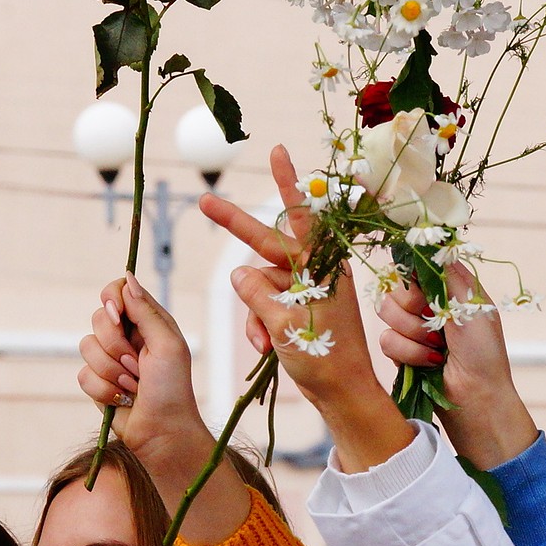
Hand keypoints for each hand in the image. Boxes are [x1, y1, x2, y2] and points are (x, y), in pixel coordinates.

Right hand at [78, 273, 249, 539]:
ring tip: (134, 385)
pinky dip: (102, 389)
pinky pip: (82, 374)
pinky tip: (121, 398)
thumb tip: (127, 276)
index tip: (118, 314)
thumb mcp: (167, 344)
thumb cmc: (172, 388)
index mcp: (149, 322)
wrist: (162, 432)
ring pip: (86, 347)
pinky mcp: (97, 382)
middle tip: (139, 364)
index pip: (117, 292)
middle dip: (116, 345)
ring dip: (112, 371)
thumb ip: (146, 310)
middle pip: (98, 318)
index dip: (112, 300)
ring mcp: (111, 359)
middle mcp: (129, 336)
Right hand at [201, 144, 413, 471]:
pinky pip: (265, 307)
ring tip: (266, 341)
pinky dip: (259, 325)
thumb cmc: (323, 357)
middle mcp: (315, 272)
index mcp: (322, 266)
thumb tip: (240, 273)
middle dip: (236, 228)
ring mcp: (306, 291)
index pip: (300, 216)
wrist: (342, 395)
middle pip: (267, 244)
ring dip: (255, 313)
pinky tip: (264, 348)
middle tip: (203, 201)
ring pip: (259, 286)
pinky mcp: (298, 311)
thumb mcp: (285, 322)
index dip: (287, 182)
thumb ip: (258, 292)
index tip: (278, 150)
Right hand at [377, 263, 537, 469]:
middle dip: (414, 308)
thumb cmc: (484, 351)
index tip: (426, 290)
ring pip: (386, 312)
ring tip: (438, 347)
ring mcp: (411, 326)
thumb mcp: (474, 305)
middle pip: (394, 285)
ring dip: (414, 333)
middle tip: (437, 323)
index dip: (413, 275)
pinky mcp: (399, 351)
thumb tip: (431, 244)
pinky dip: (409, 353)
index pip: (413, 263)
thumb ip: (450, 274)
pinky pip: (386, 339)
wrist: (476, 396)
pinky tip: (429, 362)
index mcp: (446, 286)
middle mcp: (426, 302)